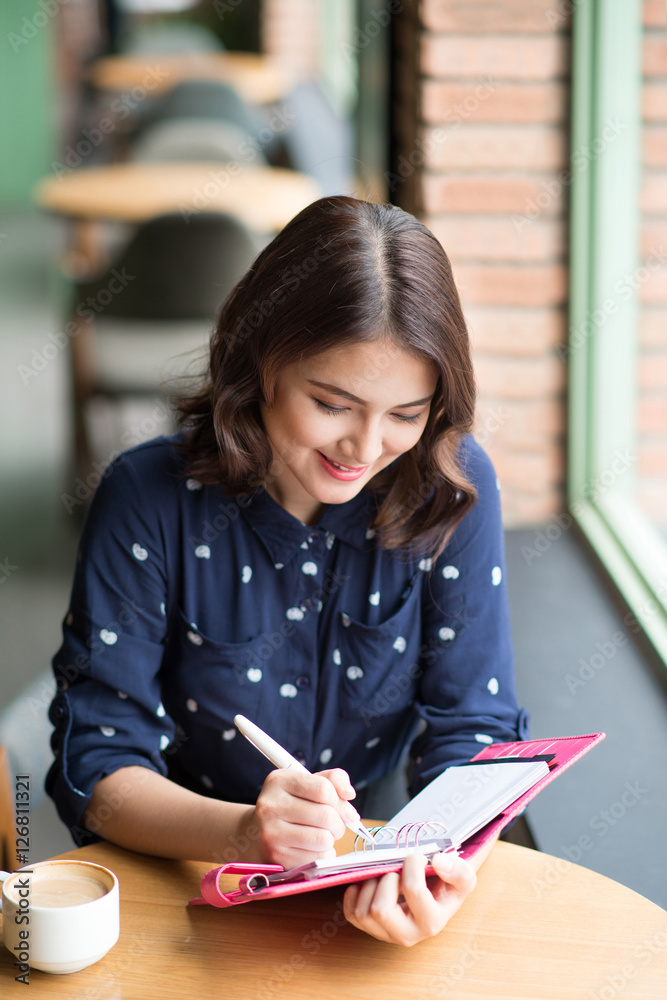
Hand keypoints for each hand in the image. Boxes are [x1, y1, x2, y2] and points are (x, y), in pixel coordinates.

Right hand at [253, 767, 360, 869]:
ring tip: (322, 835)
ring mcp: (271, 833)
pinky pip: (317, 859)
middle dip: (339, 822)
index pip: (323, 789)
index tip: (342, 806)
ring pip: (324, 839)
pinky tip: (313, 848)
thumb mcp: (307, 783)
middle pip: (326, 815)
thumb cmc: (291, 805)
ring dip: (331, 839)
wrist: (256, 832)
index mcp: (279, 781)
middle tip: (334, 824)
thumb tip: (349, 793)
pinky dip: (323, 854)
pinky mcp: (277, 858)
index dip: (339, 800)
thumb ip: (333, 779)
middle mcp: (270, 806)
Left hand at [343, 850, 476, 946]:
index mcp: (432, 923)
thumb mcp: (463, 878)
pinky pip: (351, 913)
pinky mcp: (370, 929)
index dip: (412, 865)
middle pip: (381, 910)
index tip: (416, 857)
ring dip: (370, 884)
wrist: (436, 896)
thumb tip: (437, 861)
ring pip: (363, 912)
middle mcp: (408, 935)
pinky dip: (356, 892)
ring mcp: (386, 934)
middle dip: (386, 880)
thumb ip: (459, 870)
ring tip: (384, 874)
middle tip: (397, 869)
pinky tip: (370, 883)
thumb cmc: (447, 886)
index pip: (413, 891)